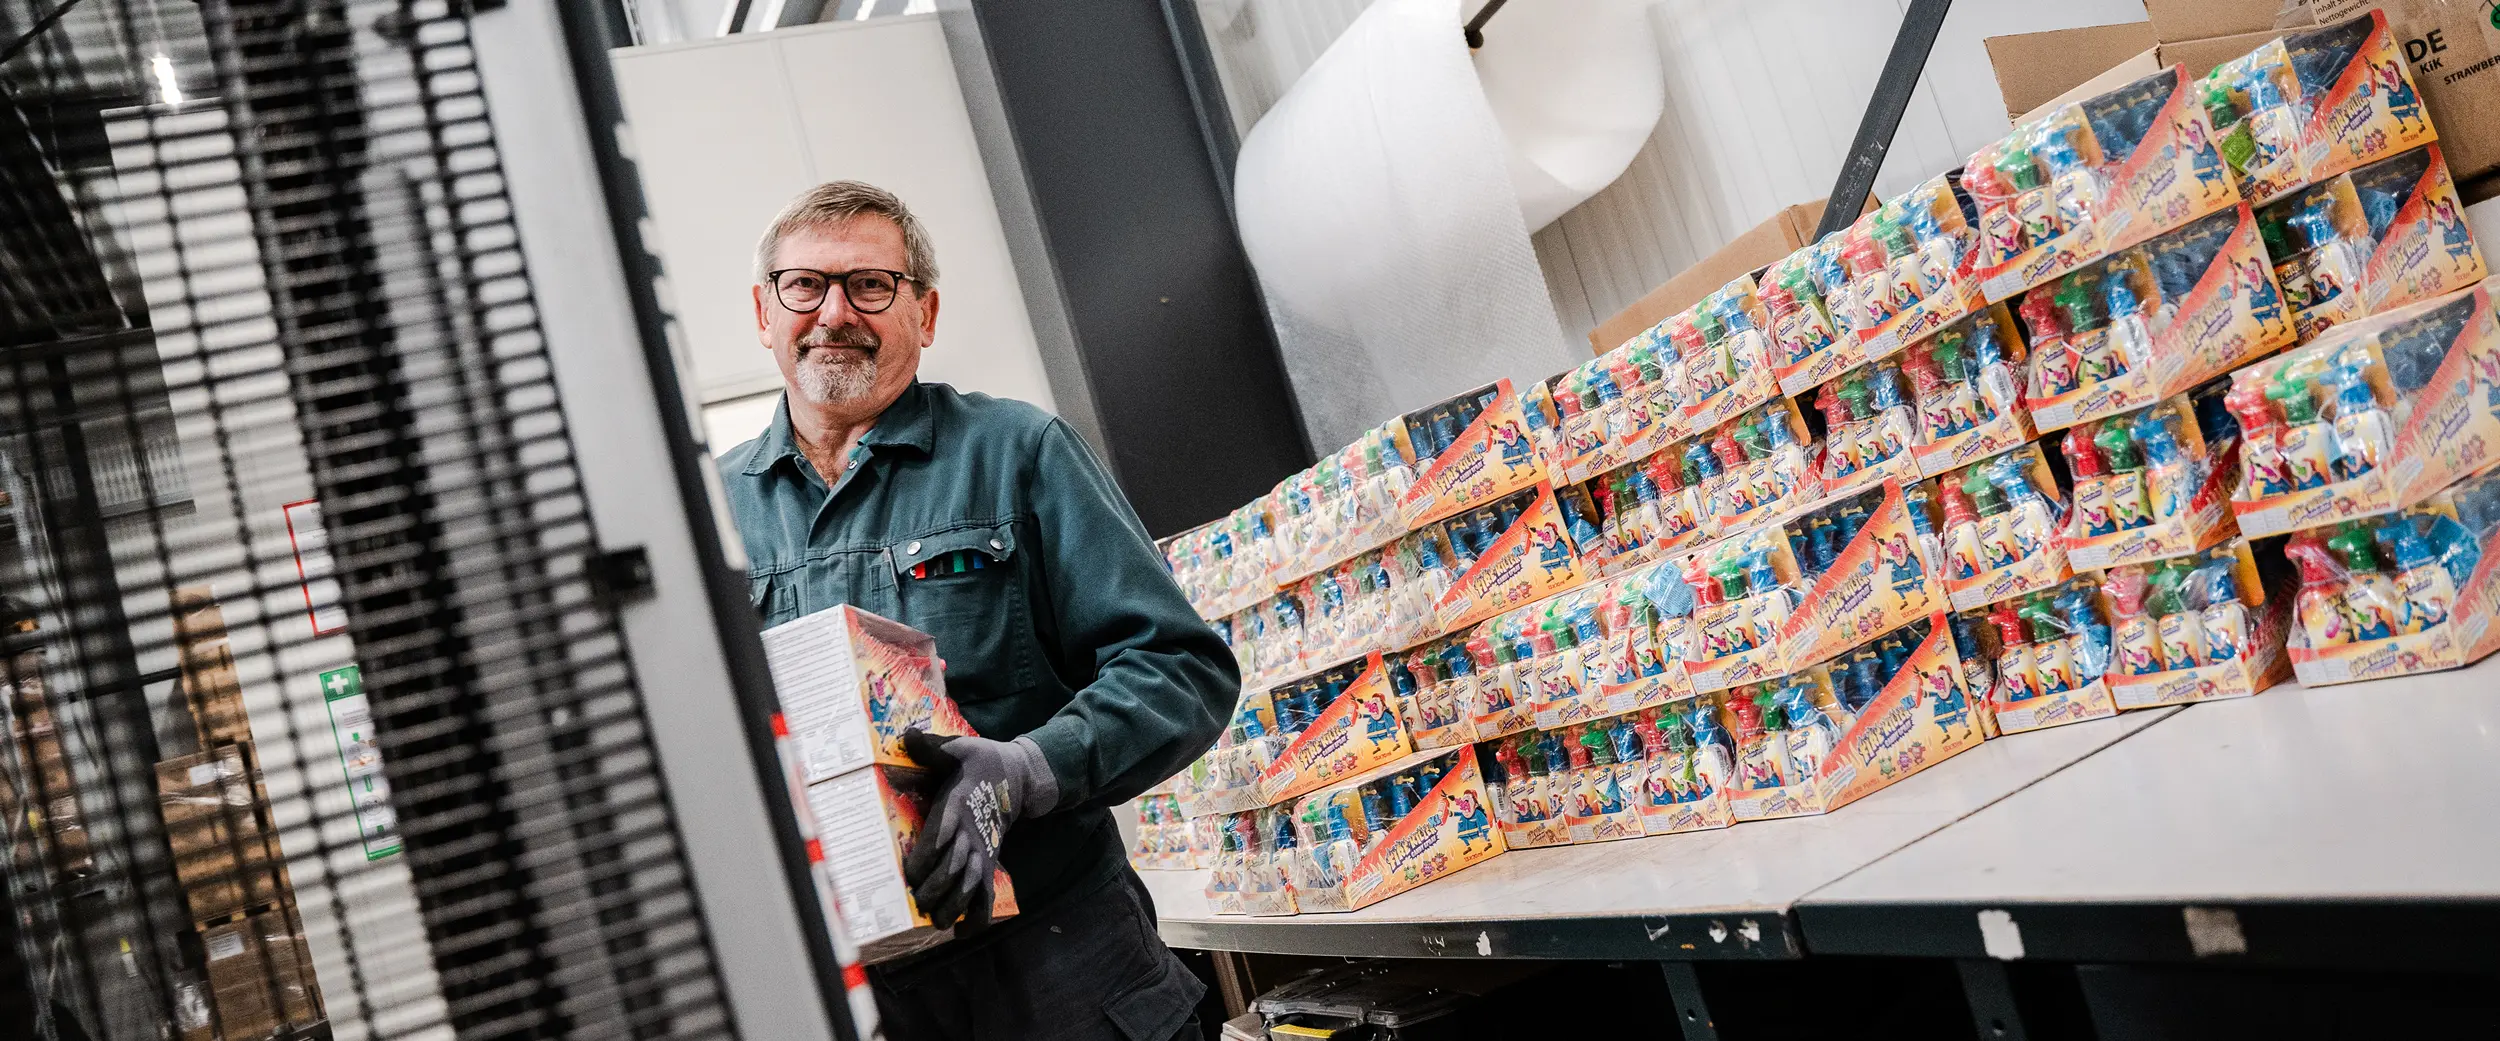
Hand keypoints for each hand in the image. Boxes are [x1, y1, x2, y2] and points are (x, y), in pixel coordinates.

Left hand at [899, 730, 1055, 930]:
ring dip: (954, 907)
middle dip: (934, 889)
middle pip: (954, 868)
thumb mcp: (958, 748)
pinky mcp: (991, 864)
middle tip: (914, 901)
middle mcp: (972, 834)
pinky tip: (960, 933)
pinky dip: (978, 919)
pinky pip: (988, 897)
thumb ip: (932, 747)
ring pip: (971, 887)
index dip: (928, 855)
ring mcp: (984, 852)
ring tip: (936, 922)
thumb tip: (906, 737)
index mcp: (960, 806)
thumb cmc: (981, 762)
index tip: (909, 871)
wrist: (1020, 777)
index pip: (943, 834)